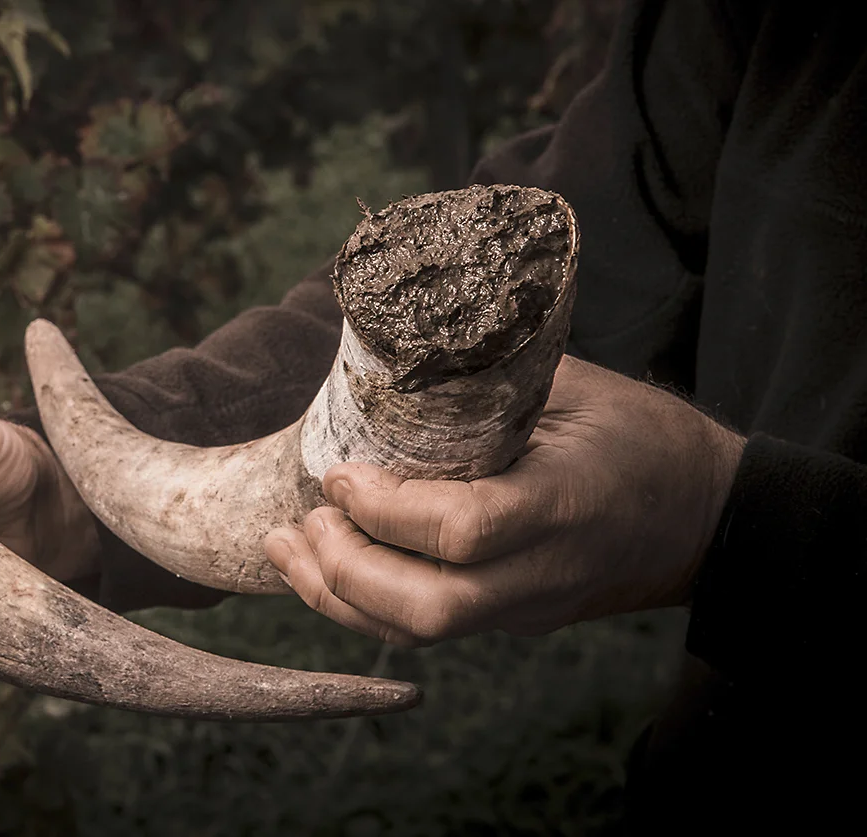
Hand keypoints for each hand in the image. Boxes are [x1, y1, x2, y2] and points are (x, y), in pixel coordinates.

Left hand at [263, 356, 745, 646]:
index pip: (464, 532)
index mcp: (566, 503)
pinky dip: (361, 604)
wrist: (708, 517)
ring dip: (336, 595)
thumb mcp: (577, 388)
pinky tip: (318, 565)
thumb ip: (490, 379)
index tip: (339, 473)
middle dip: (345, 569)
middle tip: (303, 516)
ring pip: (418, 633)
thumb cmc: (643, 435)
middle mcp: (543, 571)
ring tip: (285, 543)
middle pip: (429, 609)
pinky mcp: (511, 619)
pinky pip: (426, 629)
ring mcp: (527, 606)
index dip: (387, 510)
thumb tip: (394, 349)